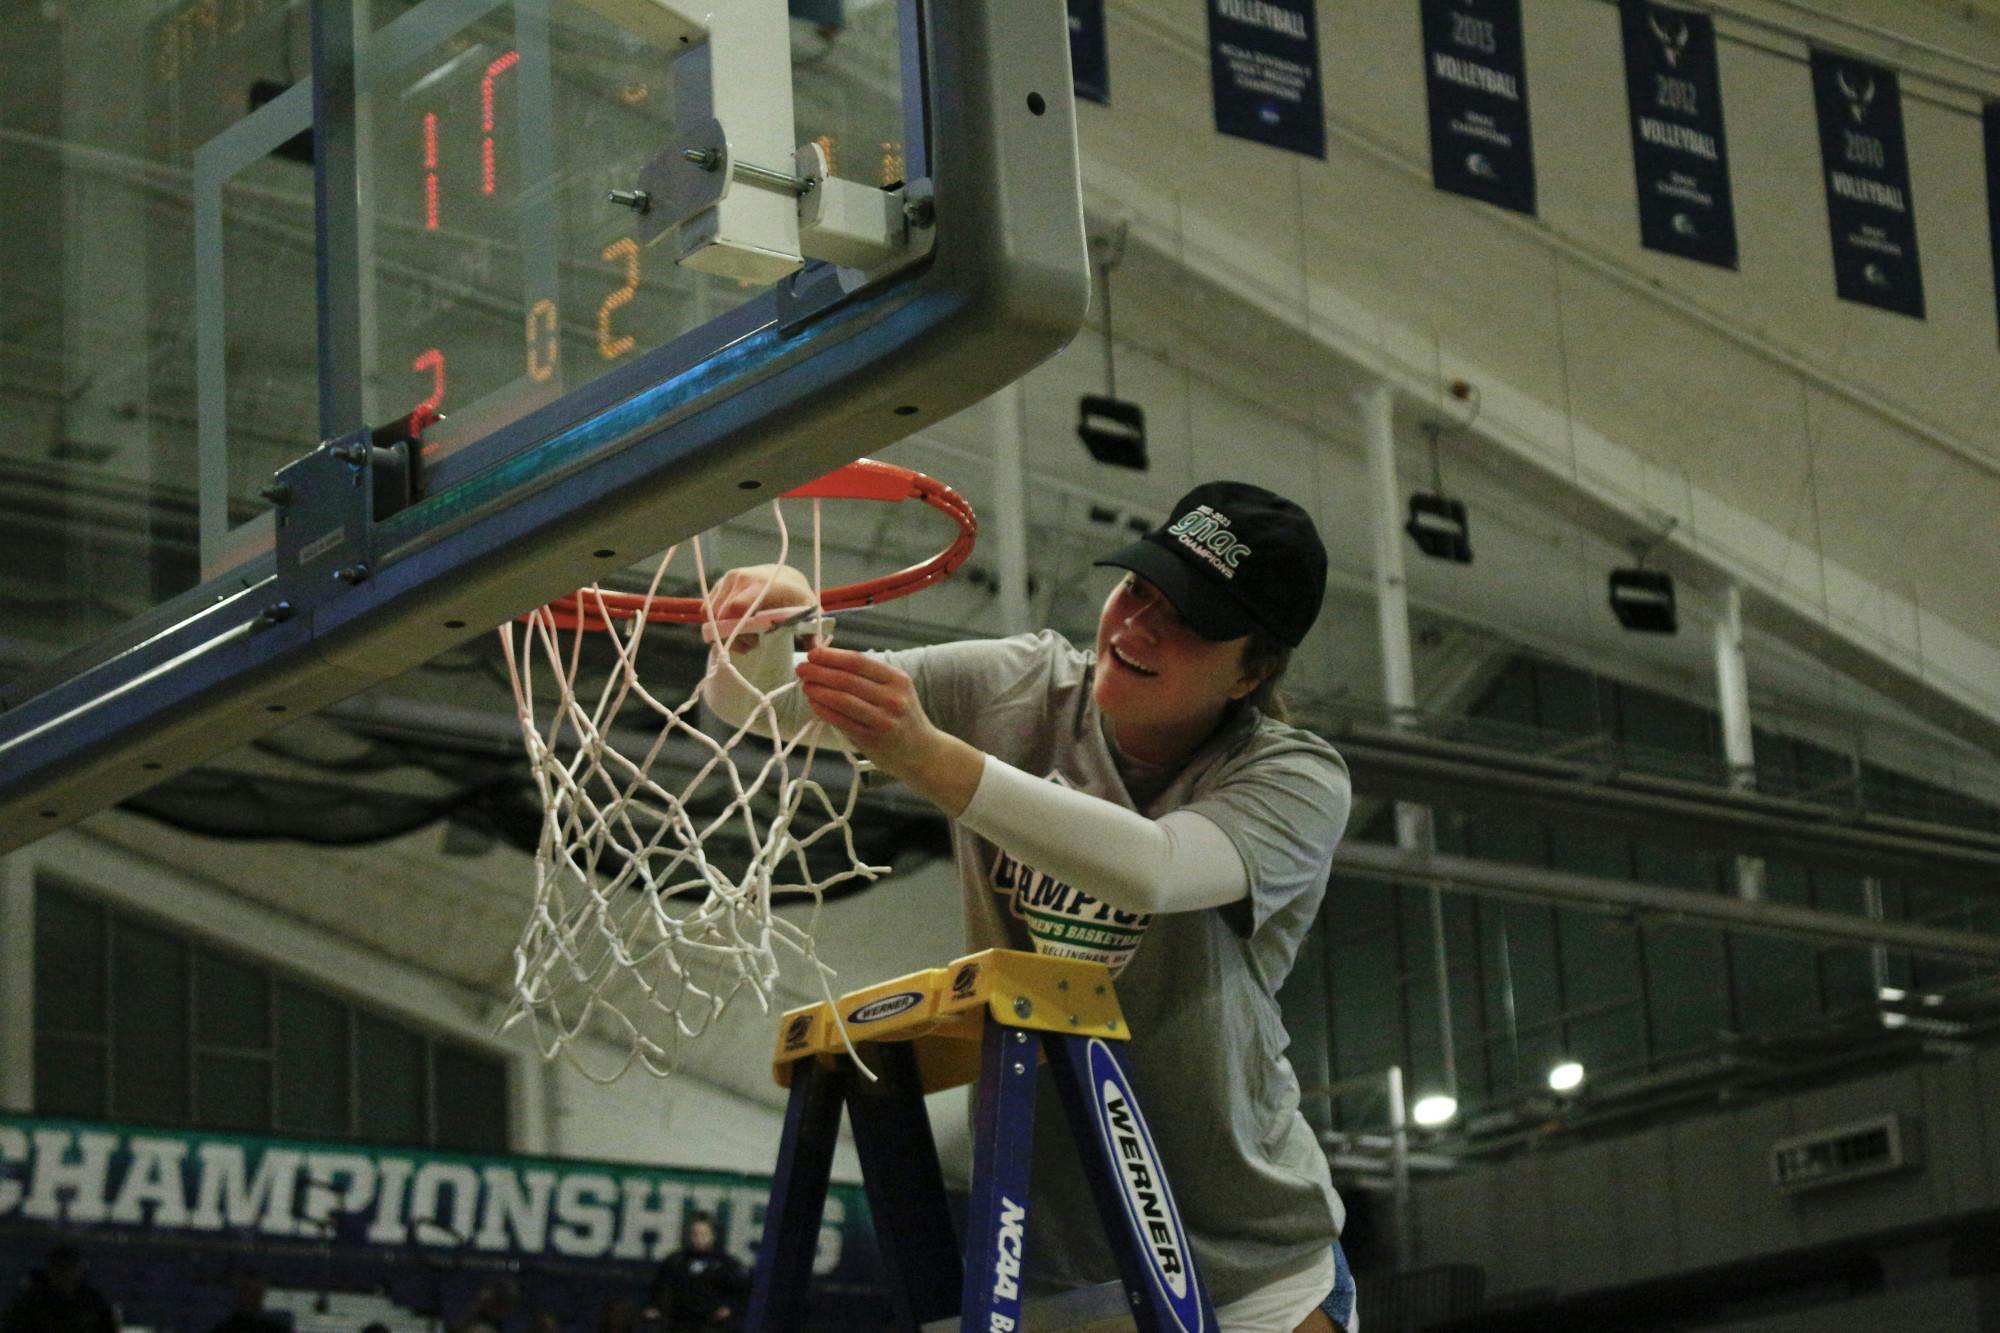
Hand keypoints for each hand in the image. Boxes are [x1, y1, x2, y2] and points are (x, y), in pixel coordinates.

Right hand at [704, 564, 813, 651]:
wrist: (785, 576)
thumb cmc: (797, 597)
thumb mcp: (808, 613)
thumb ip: (811, 632)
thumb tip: (815, 651)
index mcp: (763, 585)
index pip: (737, 608)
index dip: (739, 631)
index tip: (754, 642)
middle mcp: (741, 579)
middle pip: (723, 617)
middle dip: (735, 637)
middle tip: (753, 644)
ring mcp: (728, 580)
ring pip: (713, 616)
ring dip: (725, 632)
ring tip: (747, 637)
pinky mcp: (719, 585)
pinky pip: (708, 611)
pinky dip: (719, 624)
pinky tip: (737, 628)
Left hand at [794, 645, 982, 814]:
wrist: (923, 752)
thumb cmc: (902, 717)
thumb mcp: (894, 690)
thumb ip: (865, 676)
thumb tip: (826, 658)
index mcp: (898, 679)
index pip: (859, 661)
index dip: (832, 656)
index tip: (813, 653)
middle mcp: (893, 698)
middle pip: (847, 679)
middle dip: (819, 672)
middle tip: (802, 668)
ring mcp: (883, 719)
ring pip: (842, 700)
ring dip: (818, 690)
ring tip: (805, 685)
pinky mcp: (872, 739)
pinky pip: (842, 721)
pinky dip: (824, 711)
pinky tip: (814, 704)